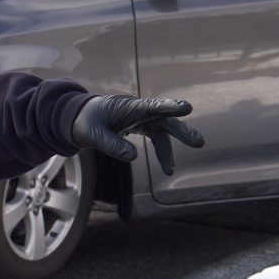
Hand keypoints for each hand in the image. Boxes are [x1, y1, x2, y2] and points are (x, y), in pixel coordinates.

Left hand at [73, 94, 204, 178]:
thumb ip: (111, 144)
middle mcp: (139, 110)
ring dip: (171, 149)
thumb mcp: (93, 134)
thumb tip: (133, 157)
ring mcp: (141, 118)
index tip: (186, 107)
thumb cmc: (85, 122)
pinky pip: (157, 137)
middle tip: (199, 142)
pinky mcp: (141, 125)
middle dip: (181, 131)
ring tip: (171, 171)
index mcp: (128, 107)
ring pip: (163, 130)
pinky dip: (163, 152)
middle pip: (164, 119)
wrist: (80, 117)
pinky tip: (168, 167)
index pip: (151, 107)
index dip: (169, 107)